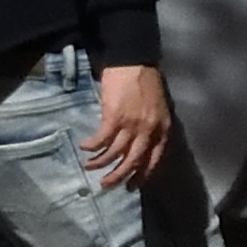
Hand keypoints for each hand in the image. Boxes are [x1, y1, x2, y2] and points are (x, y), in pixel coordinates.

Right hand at [85, 62, 175, 186]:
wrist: (133, 61)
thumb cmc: (145, 81)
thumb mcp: (157, 108)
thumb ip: (152, 126)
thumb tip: (139, 143)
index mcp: (162, 129)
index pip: (153, 160)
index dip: (141, 175)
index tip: (131, 186)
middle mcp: (149, 130)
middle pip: (133, 162)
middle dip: (119, 176)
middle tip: (107, 185)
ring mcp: (132, 124)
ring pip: (116, 153)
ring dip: (101, 163)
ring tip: (90, 167)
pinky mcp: (114, 116)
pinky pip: (102, 139)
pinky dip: (93, 146)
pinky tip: (85, 147)